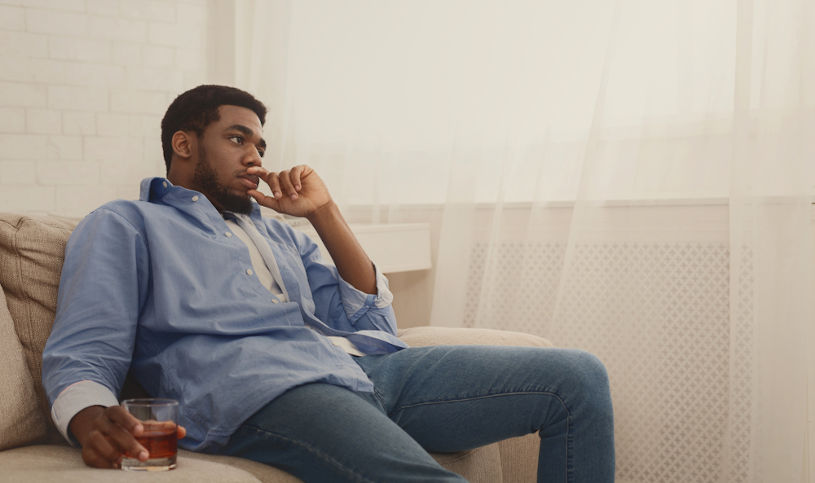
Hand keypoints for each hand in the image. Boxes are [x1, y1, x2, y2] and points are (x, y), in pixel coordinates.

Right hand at [69, 405, 186, 468]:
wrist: (95, 428)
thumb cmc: (125, 427)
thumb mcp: (139, 424)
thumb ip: (159, 427)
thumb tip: (182, 432)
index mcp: (114, 412)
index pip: (119, 412)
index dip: (129, 421)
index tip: (141, 431)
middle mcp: (101, 422)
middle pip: (113, 431)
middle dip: (129, 444)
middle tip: (144, 456)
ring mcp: (91, 436)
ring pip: (99, 443)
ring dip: (113, 454)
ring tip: (125, 463)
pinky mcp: (86, 451)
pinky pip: (91, 457)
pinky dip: (102, 463)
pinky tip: (114, 468)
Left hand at [246, 165, 332, 218]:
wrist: (316, 208)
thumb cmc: (298, 208)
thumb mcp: (278, 205)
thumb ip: (263, 199)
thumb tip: (249, 191)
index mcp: (277, 185)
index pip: (264, 175)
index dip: (256, 171)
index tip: (248, 171)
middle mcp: (284, 178)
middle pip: (273, 175)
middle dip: (275, 186)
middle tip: (279, 196)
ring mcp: (294, 173)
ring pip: (284, 174)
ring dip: (288, 187)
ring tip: (295, 196)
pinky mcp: (303, 170)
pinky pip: (294, 170)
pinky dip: (295, 179)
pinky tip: (299, 187)